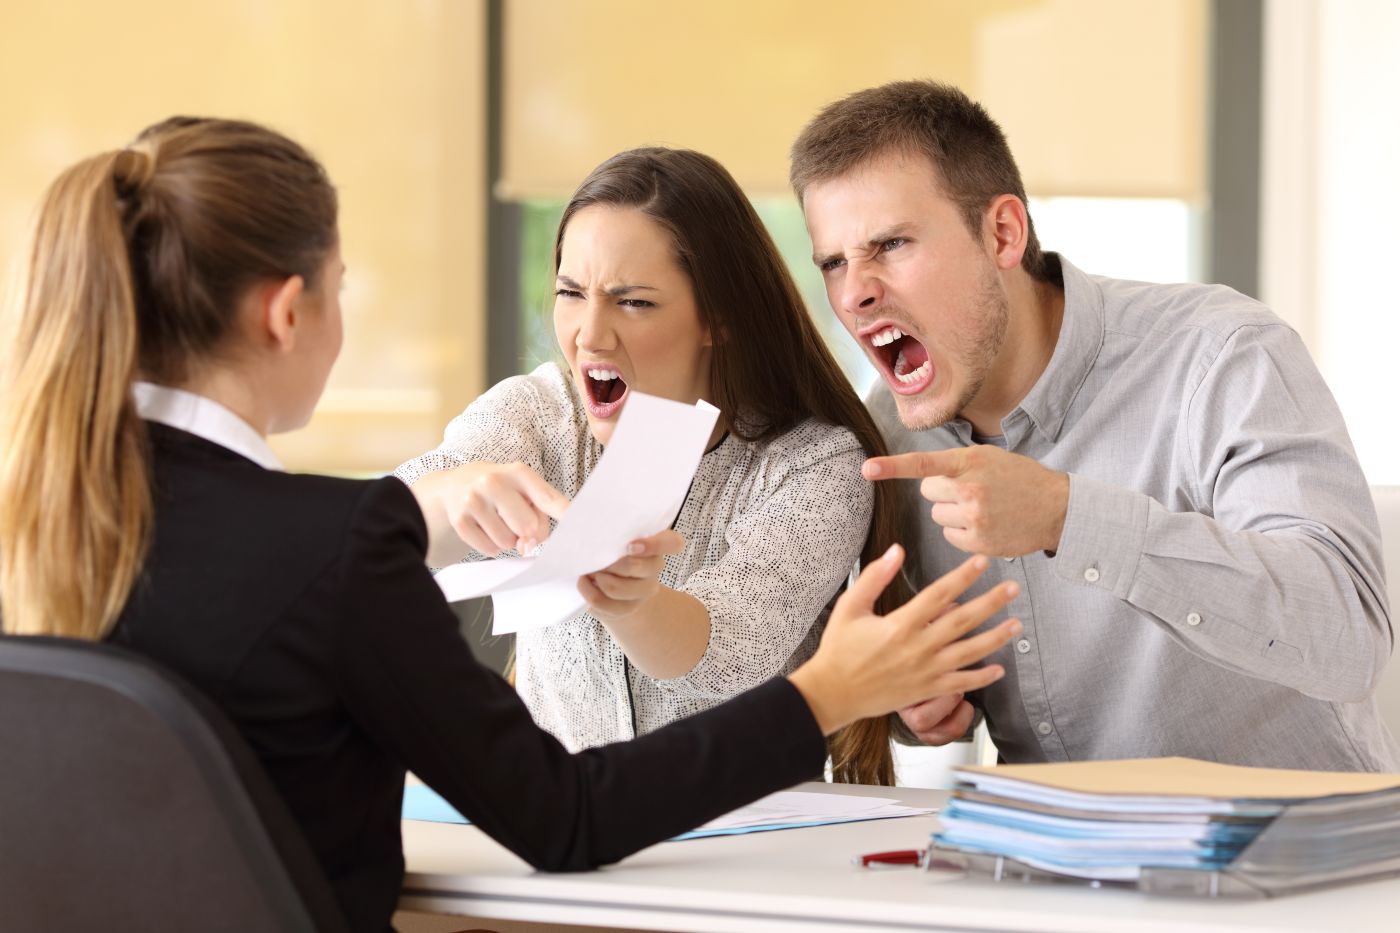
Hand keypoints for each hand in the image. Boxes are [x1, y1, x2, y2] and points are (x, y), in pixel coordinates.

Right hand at [446, 462, 569, 556]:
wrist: (452, 484)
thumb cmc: (499, 488)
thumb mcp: (521, 487)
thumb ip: (538, 513)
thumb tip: (528, 545)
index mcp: (518, 472)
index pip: (547, 497)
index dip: (566, 513)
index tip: (579, 523)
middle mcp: (494, 482)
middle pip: (528, 528)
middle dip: (527, 531)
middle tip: (515, 518)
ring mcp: (473, 500)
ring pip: (508, 542)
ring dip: (508, 539)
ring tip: (497, 520)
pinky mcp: (459, 520)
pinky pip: (489, 549)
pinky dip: (491, 545)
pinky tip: (484, 527)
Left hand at [578, 529, 685, 621]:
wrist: (615, 588)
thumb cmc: (613, 551)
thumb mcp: (615, 535)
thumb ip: (608, 525)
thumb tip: (576, 513)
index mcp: (657, 545)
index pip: (673, 543)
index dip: (655, 545)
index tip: (631, 545)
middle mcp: (654, 568)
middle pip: (637, 567)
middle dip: (610, 562)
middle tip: (596, 555)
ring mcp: (643, 591)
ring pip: (616, 588)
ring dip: (596, 577)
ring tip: (588, 569)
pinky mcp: (627, 609)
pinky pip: (603, 603)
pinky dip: (588, 591)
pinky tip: (583, 581)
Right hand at [788, 547, 1020, 734]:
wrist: (833, 693)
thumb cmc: (839, 649)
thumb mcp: (851, 606)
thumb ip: (874, 577)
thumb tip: (896, 550)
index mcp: (900, 624)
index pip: (939, 594)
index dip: (963, 576)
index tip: (983, 562)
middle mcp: (917, 647)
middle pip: (963, 620)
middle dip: (991, 602)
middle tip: (1013, 588)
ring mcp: (925, 671)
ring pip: (969, 652)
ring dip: (996, 637)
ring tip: (1017, 624)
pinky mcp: (926, 691)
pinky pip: (961, 684)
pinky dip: (982, 678)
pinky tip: (999, 669)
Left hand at [864, 446, 1069, 556]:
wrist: (1057, 508)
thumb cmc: (1021, 479)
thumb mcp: (991, 458)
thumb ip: (958, 463)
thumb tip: (926, 476)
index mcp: (970, 463)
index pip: (923, 464)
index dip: (892, 467)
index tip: (867, 469)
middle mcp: (970, 489)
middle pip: (927, 493)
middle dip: (942, 492)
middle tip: (970, 490)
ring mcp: (974, 518)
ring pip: (938, 516)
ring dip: (952, 513)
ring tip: (982, 508)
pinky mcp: (979, 542)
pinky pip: (950, 536)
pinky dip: (962, 532)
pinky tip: (985, 525)